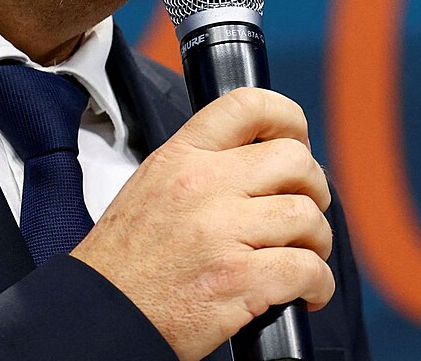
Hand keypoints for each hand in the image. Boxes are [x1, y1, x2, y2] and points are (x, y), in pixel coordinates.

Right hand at [70, 88, 334, 360]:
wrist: (102, 315)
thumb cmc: (126, 261)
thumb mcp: (151, 186)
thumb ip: (200, 165)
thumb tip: (258, 162)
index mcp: (181, 157)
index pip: (248, 106)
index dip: (287, 118)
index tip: (297, 140)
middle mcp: (203, 186)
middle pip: (294, 160)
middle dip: (313, 188)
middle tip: (304, 210)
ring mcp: (222, 232)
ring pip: (307, 216)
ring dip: (317, 241)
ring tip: (304, 256)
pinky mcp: (238, 280)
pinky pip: (307, 269)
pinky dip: (318, 284)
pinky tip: (305, 293)